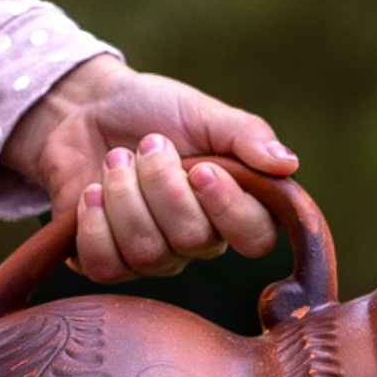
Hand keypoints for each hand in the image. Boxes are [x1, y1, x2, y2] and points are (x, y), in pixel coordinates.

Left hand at [0, 52, 296, 283]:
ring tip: (116, 158)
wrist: (87, 109)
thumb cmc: (153, 110)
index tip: (201, 168)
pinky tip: (92, 192)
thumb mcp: (202, 112)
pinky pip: (107, 267)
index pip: (255, 237)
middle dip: (161, 183)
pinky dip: (95, 224)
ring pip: (147, 252)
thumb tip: (288, 163)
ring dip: (124, 194)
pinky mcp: (107, 261)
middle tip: (147, 143)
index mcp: (231, 205)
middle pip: (192, 240)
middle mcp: (196, 240)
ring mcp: (151, 256)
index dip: (228, 209)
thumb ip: (245, 134)